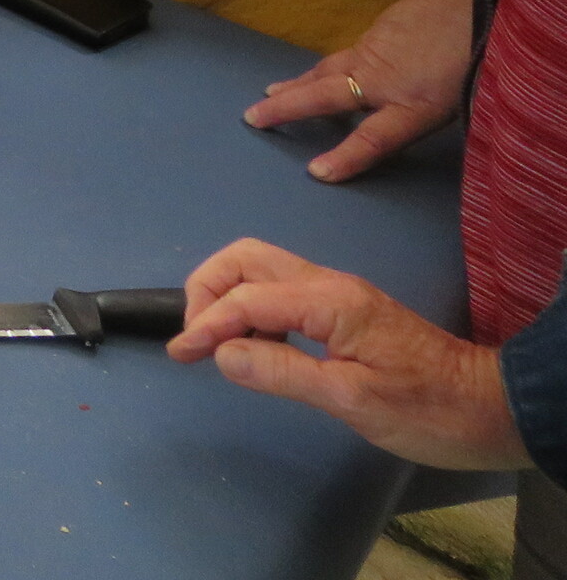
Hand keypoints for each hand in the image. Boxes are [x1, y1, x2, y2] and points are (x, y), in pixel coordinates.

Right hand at [168, 240, 527, 470]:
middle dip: (207, 288)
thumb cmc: (426, 411)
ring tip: (214, 341)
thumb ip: (282, 372)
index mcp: (329, 301)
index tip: (180, 356)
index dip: (206, 324)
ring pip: (260, 267)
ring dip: (225, 294)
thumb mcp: (352, 401)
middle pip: (245, 258)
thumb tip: (221, 354)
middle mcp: (327, 284)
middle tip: (194, 338)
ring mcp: (335, 293)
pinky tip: (250, 343)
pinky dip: (248, 306)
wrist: (490, 409)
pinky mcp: (341, 309)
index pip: (247, 298)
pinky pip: (278, 290)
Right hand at [245, 0, 472, 181]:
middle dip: (287, 108)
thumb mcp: (464, 97)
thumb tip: (414, 130)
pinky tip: (317, 72)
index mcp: (413, 106)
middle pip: (326, 96)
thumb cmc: (474, 54)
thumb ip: (433, 115)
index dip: (346, 157)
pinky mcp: (371, 35)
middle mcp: (383, 82)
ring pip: (325, 72)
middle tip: (252, 116)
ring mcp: (372, 54)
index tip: (315, 171)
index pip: (374, 139)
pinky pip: (340, 58)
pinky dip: (320, 68)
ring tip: (271, 92)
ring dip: (296, 84)